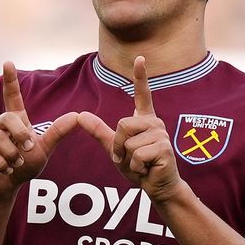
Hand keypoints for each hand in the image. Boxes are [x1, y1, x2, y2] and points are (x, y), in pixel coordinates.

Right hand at [0, 61, 77, 200]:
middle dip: (20, 134)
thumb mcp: (44, 148)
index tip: (8, 62)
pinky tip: (6, 169)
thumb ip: (58, 132)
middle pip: (7, 118)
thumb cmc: (25, 164)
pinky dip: (2, 163)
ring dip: (12, 154)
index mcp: (16, 121)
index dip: (10, 80)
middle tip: (28, 149)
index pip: (12, 96)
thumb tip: (77, 115)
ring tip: (16, 163)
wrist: (8, 185)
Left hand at [78, 56, 181, 202]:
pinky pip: (136, 154)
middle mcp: (154, 123)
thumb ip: (99, 132)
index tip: (139, 58)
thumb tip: (80, 115)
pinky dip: (136, 167)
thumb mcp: (114, 149)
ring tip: (141, 164)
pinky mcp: (164, 148)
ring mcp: (161, 135)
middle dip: (119, 146)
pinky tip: (147, 169)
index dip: (140, 76)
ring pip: (128, 141)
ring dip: (128, 159)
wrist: (157, 186)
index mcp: (144, 120)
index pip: (142, 94)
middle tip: (130, 158)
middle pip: (122, 124)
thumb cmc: (139, 166)